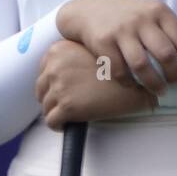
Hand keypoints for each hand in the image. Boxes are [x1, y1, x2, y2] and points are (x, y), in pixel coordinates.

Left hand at [35, 38, 159, 130]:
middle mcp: (54, 65)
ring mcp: (59, 86)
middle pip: (40, 88)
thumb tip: (63, 75)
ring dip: (55, 112)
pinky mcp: (66, 106)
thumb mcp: (90, 51)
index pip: (43, 69)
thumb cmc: (118, 67)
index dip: (52, 82)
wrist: (136, 81)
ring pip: (45, 106)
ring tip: (68, 116)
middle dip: (51, 97)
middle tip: (65, 104)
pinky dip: (57, 126)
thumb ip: (73, 57)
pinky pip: (51, 122)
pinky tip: (68, 125)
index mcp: (59, 49)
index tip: (63, 89)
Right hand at [55, 0, 176, 94]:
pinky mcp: (104, 42)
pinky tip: (133, 84)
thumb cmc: (127, 16)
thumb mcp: (149, 13)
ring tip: (159, 90)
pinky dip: (129, 82)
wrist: (89, 9)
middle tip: (174, 83)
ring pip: (143, 66)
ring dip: (154, 83)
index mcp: (159, 11)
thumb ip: (166, 32)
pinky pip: (120, 70)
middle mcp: (142, 19)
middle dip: (174, 75)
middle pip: (166, 54)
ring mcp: (122, 30)